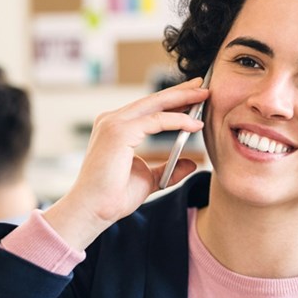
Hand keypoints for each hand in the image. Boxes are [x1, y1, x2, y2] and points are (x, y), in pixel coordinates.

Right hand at [42, 77, 208, 249]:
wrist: (93, 211)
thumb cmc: (113, 196)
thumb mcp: (149, 179)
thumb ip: (168, 169)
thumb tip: (191, 163)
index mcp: (116, 127)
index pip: (149, 108)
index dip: (173, 100)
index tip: (194, 96)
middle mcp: (112, 120)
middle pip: (153, 100)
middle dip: (180, 91)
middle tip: (203, 85)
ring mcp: (113, 123)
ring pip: (155, 105)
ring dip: (182, 99)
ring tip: (204, 95)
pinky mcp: (119, 132)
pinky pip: (156, 121)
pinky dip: (177, 120)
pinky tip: (194, 124)